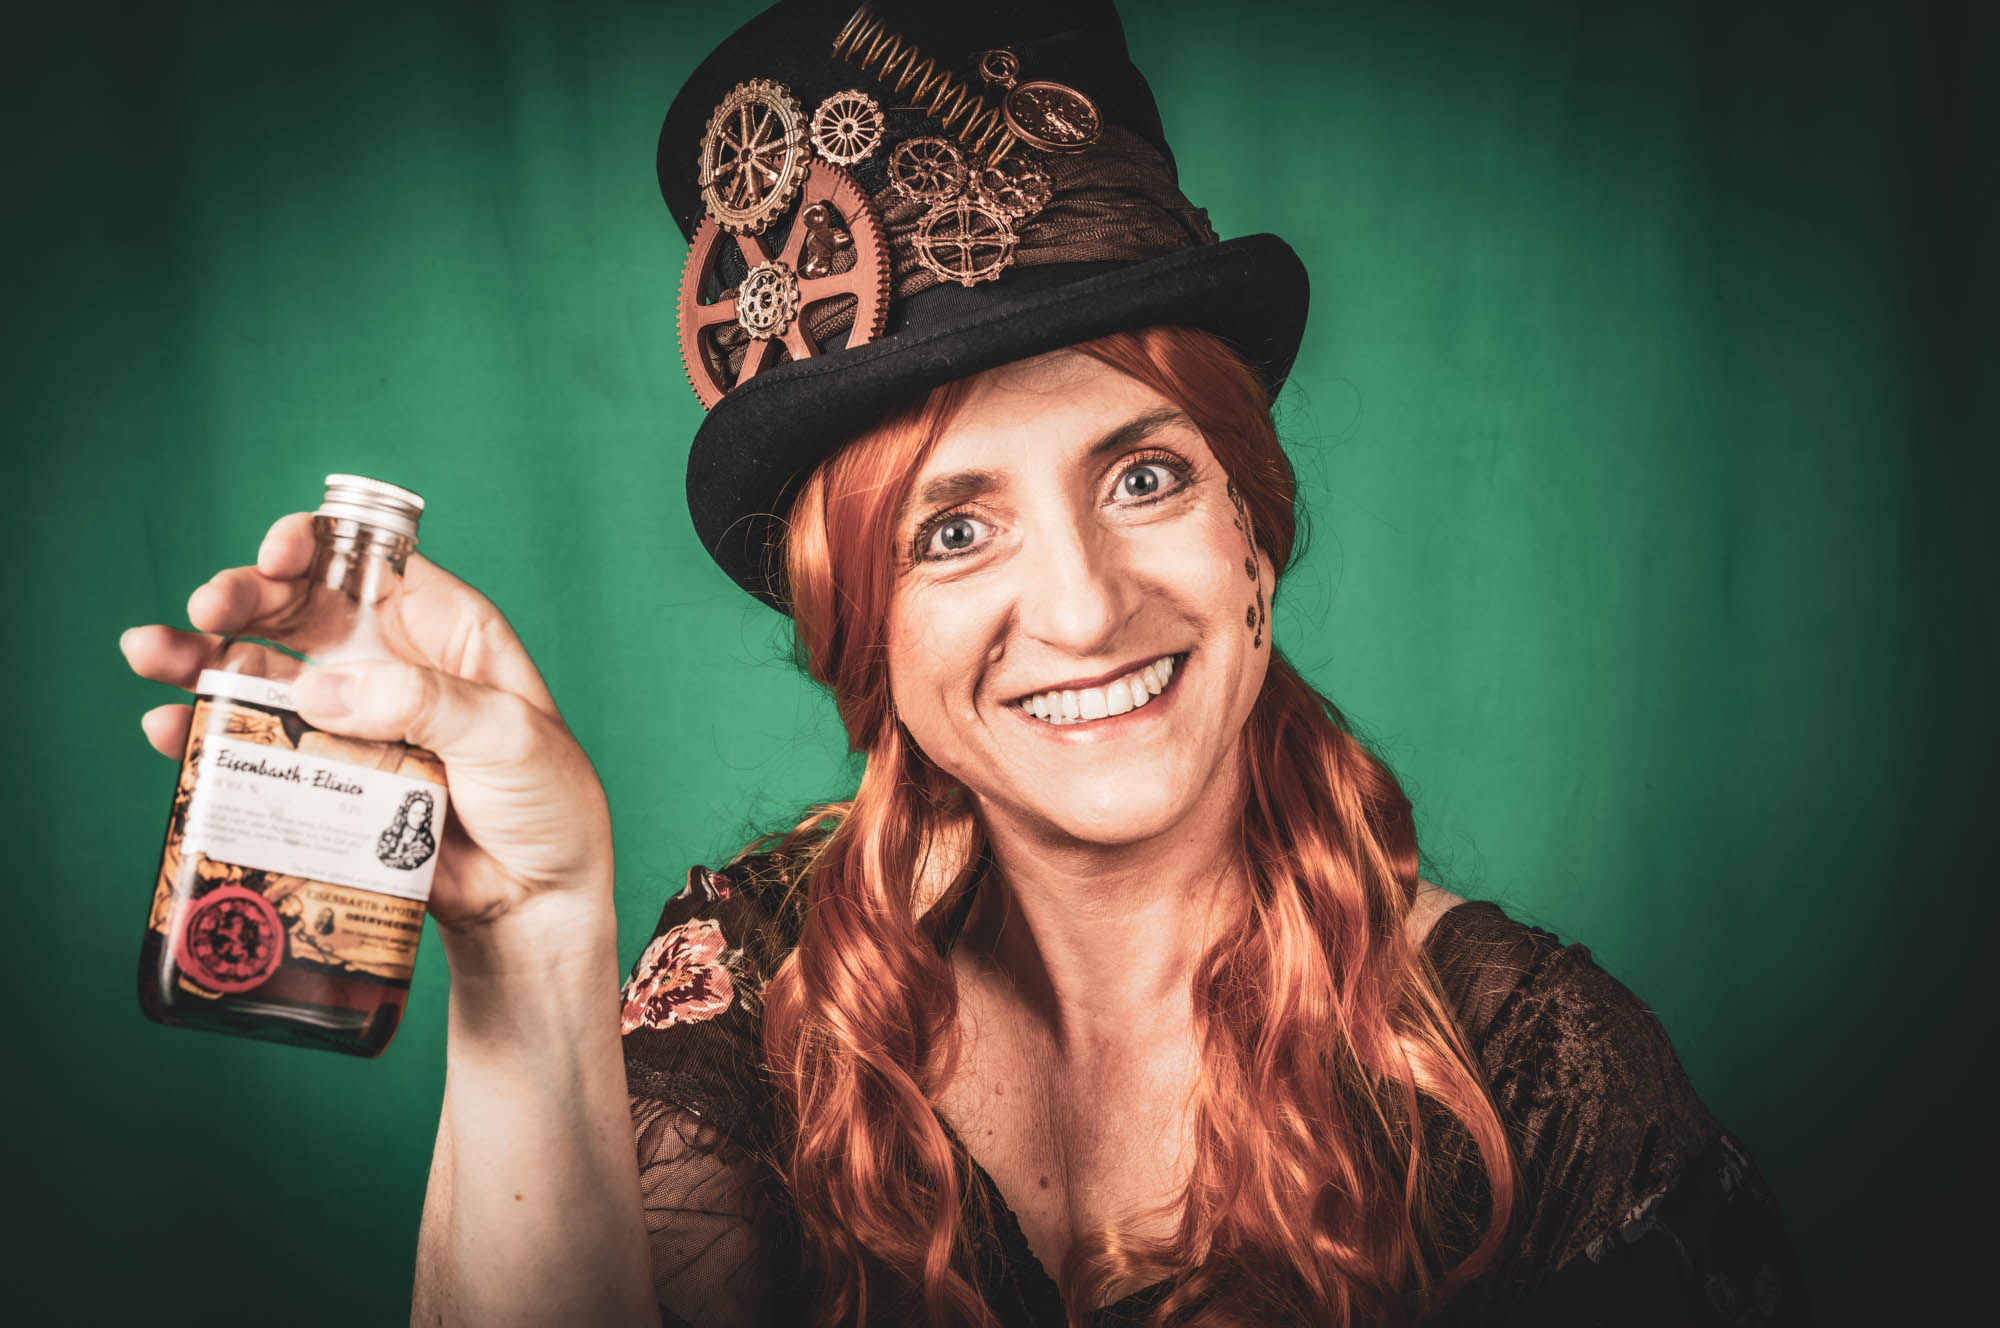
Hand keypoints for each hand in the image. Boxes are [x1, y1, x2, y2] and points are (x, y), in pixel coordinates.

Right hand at [121, 512, 614, 951]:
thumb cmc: (547, 804)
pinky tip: (166, 731)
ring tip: (149, 653)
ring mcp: (350, 718)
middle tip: (205, 608)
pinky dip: (203, 734)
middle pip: (299, 607)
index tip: (276, 554)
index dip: (317, 544)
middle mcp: (387, 661)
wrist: (533, 899)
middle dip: (244, 596)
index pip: (370, 562)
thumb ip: (423, 703)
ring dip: (199, 656)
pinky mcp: (324, 776)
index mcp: (445, 628)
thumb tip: (320, 691)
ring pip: (260, 670)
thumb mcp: (509, 736)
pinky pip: (253, 745)